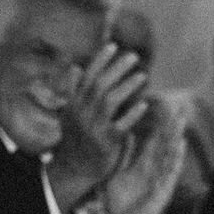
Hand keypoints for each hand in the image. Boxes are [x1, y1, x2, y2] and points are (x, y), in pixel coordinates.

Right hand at [45, 46, 150, 213]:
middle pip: (100, 85)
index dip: (100, 60)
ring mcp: (93, 128)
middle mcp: (81, 113)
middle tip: (134, 56)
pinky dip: (132, 114)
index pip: (86, 76)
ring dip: (127, 86)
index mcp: (73, 103)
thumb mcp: (69, 112)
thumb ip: (74, 90)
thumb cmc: (75, 137)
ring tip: (143, 75)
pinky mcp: (105, 143)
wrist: (74, 168)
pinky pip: (121, 125)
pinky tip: (144, 104)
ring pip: (110, 101)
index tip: (113, 45)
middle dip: (117, 68)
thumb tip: (76, 67)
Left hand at [102, 99, 183, 213]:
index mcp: (142, 164)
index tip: (162, 105)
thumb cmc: (120, 203)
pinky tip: (180, 145)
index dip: (157, 124)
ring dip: (176, 136)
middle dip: (171, 125)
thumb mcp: (116, 175)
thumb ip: (122, 156)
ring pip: (170, 153)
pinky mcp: (164, 189)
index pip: (152, 140)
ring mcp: (160, 178)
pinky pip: (171, 171)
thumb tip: (125, 134)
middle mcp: (154, 168)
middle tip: (178, 106)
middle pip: (165, 143)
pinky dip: (176, 158)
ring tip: (181, 119)